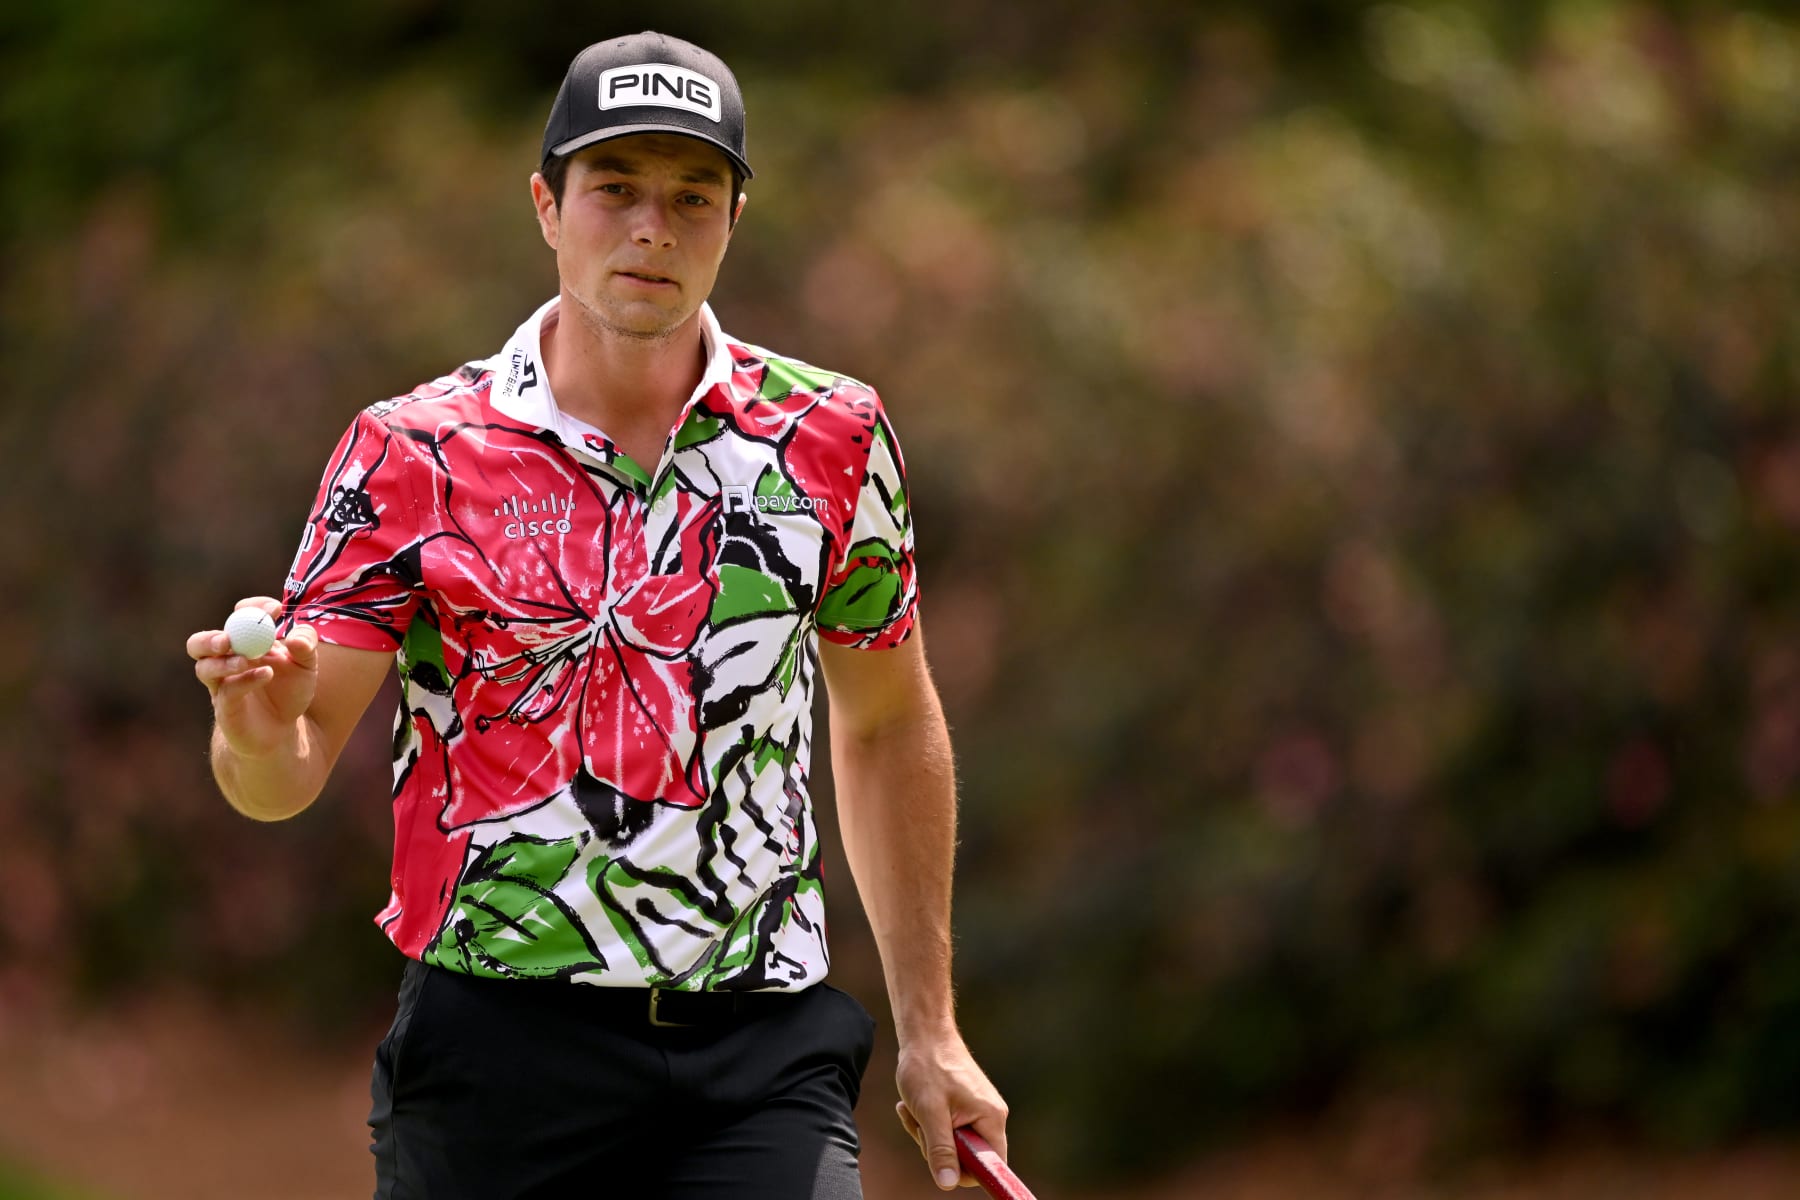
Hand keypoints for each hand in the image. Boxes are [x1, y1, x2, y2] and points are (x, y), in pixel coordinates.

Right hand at [187, 596, 318, 756]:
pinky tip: (266, 674)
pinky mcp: (226, 707)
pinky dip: (246, 680)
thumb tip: (296, 637)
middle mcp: (226, 660)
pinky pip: (227, 691)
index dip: (254, 608)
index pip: (239, 616)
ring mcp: (222, 685)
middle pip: (200, 643)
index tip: (275, 609)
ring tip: (248, 659)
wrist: (284, 731)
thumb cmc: (290, 692)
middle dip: (211, 638)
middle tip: (229, 638)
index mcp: (244, 642)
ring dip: (224, 661)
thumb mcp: (307, 665)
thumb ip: (306, 646)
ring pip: (204, 668)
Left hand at [894, 1029, 1008, 1190]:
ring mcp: (978, 1110)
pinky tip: (913, 1106)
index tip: (941, 1160)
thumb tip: (948, 1182)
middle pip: (969, 1157)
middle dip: (938, 1148)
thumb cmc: (927, 1068)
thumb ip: (940, 1149)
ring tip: (914, 1110)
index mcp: (991, 1118)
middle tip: (921, 1124)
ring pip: (954, 1143)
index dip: (967, 1171)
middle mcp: (991, 1116)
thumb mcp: (930, 1113)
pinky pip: (948, 1129)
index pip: (992, 1166)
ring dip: (929, 1134)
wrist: (925, 1034)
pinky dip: (929, 1123)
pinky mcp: (965, 1106)